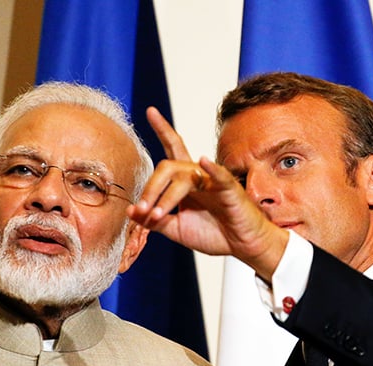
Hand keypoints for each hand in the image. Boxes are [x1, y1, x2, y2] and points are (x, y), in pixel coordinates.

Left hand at [127, 107, 288, 280]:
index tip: (150, 111)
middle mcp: (198, 176)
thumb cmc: (213, 234)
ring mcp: (214, 181)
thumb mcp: (176, 229)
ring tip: (156, 215)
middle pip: (168, 167)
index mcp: (185, 181)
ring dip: (167, 196)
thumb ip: (154, 220)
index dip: (162, 129)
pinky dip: (212, 168)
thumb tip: (130, 211)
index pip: (172, 150)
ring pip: (185, 177)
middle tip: (142, 211)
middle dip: (150, 188)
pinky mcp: (230, 190)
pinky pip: (220, 176)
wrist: (242, 246)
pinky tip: (203, 161)